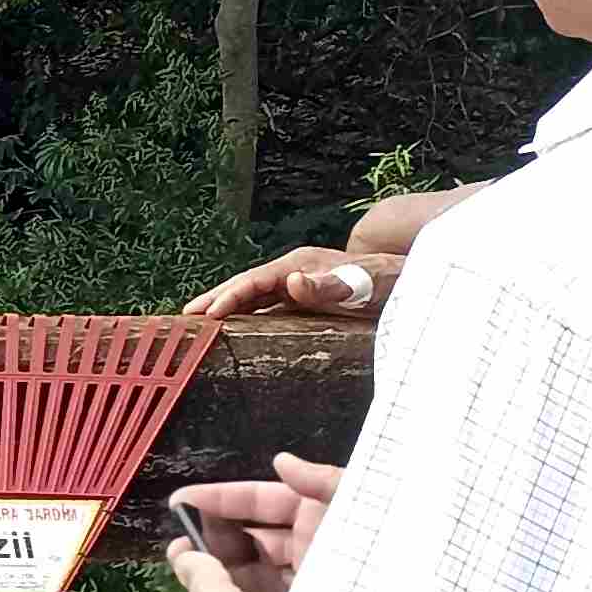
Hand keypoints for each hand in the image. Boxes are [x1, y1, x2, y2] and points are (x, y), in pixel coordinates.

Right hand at [170, 452, 344, 591]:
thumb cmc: (376, 565)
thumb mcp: (358, 509)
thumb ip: (325, 481)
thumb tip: (283, 463)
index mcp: (325, 521)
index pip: (266, 500)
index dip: (226, 497)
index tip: (184, 502)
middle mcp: (313, 551)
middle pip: (255, 533)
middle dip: (216, 529)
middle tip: (179, 534)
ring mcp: (304, 586)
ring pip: (251, 566)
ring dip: (218, 561)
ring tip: (184, 561)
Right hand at [184, 247, 397, 320]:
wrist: (406, 278)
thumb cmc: (387, 282)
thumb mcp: (362, 285)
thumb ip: (329, 285)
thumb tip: (291, 282)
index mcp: (300, 265)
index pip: (255, 281)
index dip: (230, 296)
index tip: (208, 315)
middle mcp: (293, 271)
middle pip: (245, 285)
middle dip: (214, 299)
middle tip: (184, 317)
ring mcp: (296, 283)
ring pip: (251, 295)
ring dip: (224, 306)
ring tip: (197, 323)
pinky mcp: (302, 297)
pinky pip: (264, 305)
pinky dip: (243, 313)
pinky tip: (232, 327)